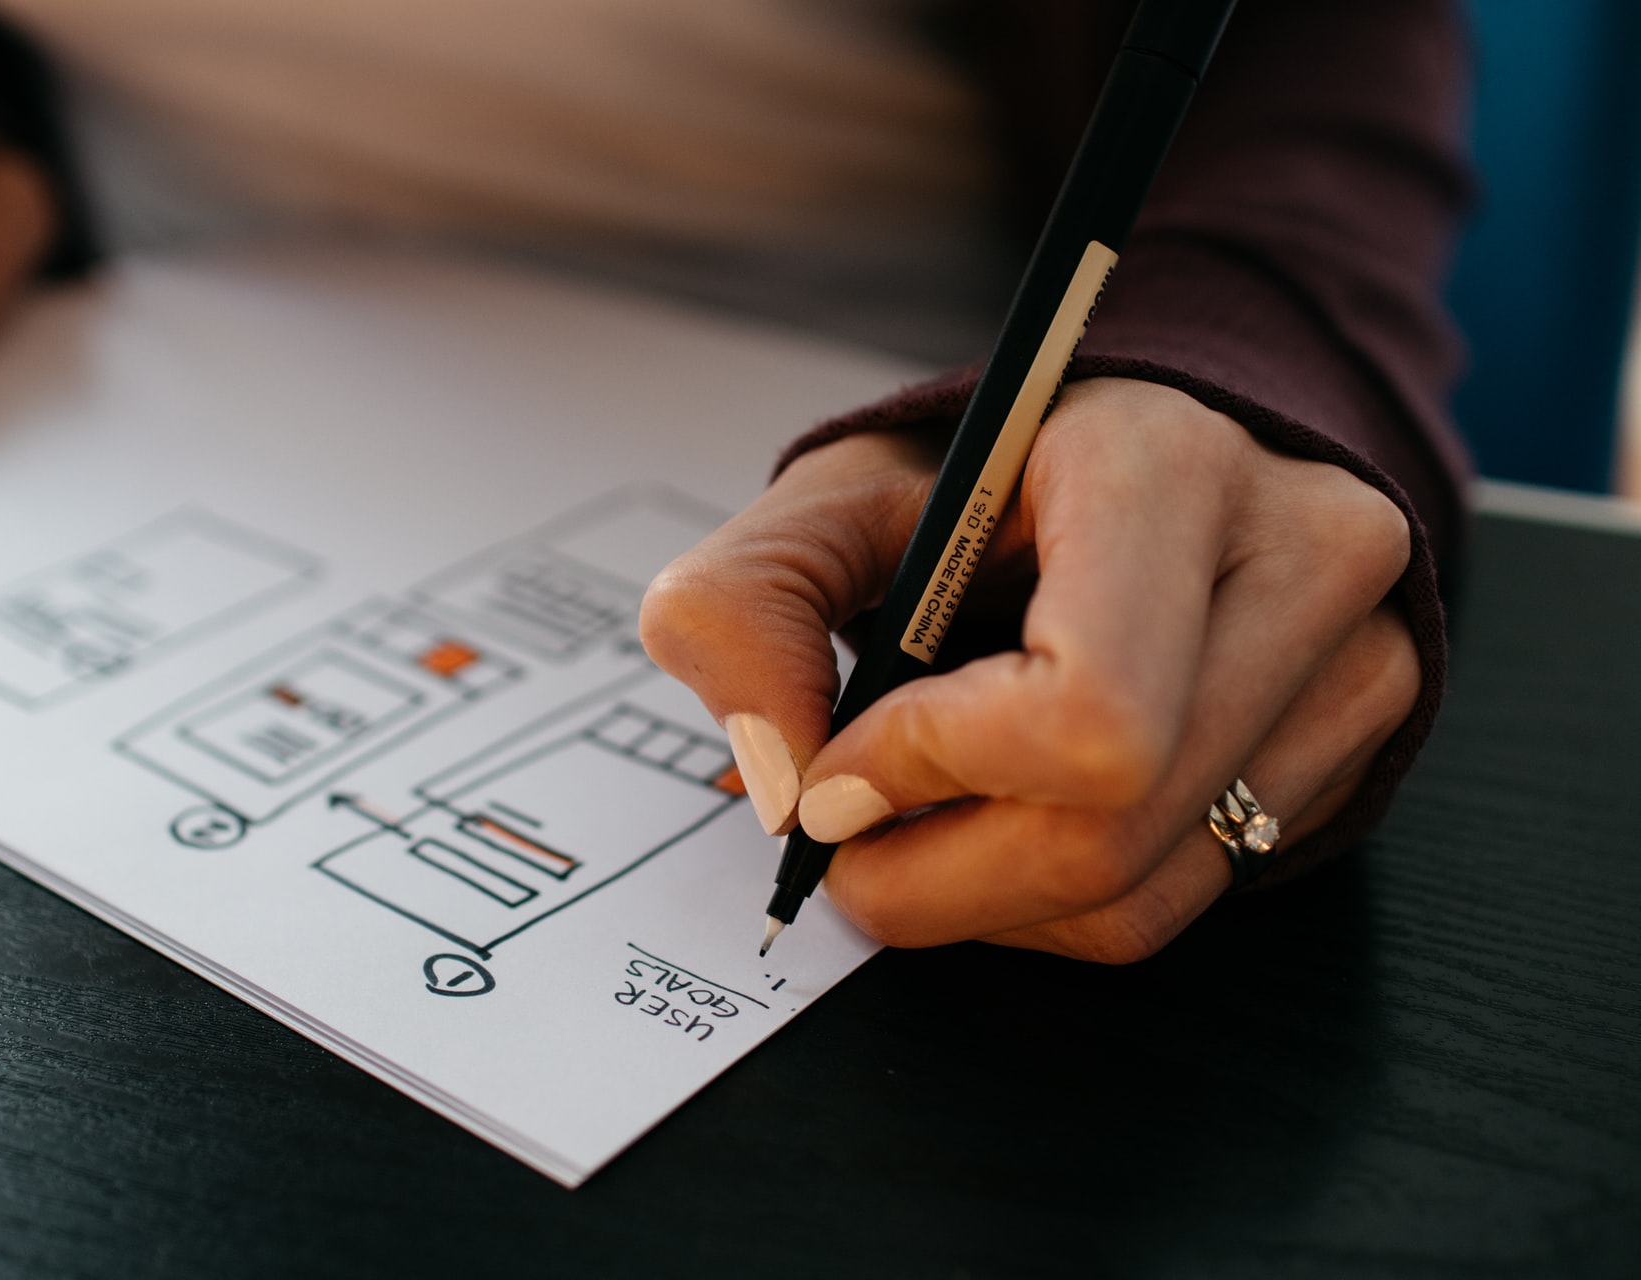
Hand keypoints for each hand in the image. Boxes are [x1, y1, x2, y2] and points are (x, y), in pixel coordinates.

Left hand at [640, 377, 1419, 961]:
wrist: (1148, 459)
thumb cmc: (991, 472)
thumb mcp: (834, 492)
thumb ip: (745, 605)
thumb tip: (781, 784)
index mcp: (1166, 466)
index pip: (1086, 712)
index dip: (932, 770)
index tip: (841, 762)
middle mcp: (1300, 560)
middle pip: (1105, 835)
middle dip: (927, 874)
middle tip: (841, 837)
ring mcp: (1354, 666)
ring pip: (1138, 898)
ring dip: (976, 902)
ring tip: (909, 826)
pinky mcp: (1347, 753)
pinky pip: (1174, 905)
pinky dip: (1047, 903)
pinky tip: (998, 826)